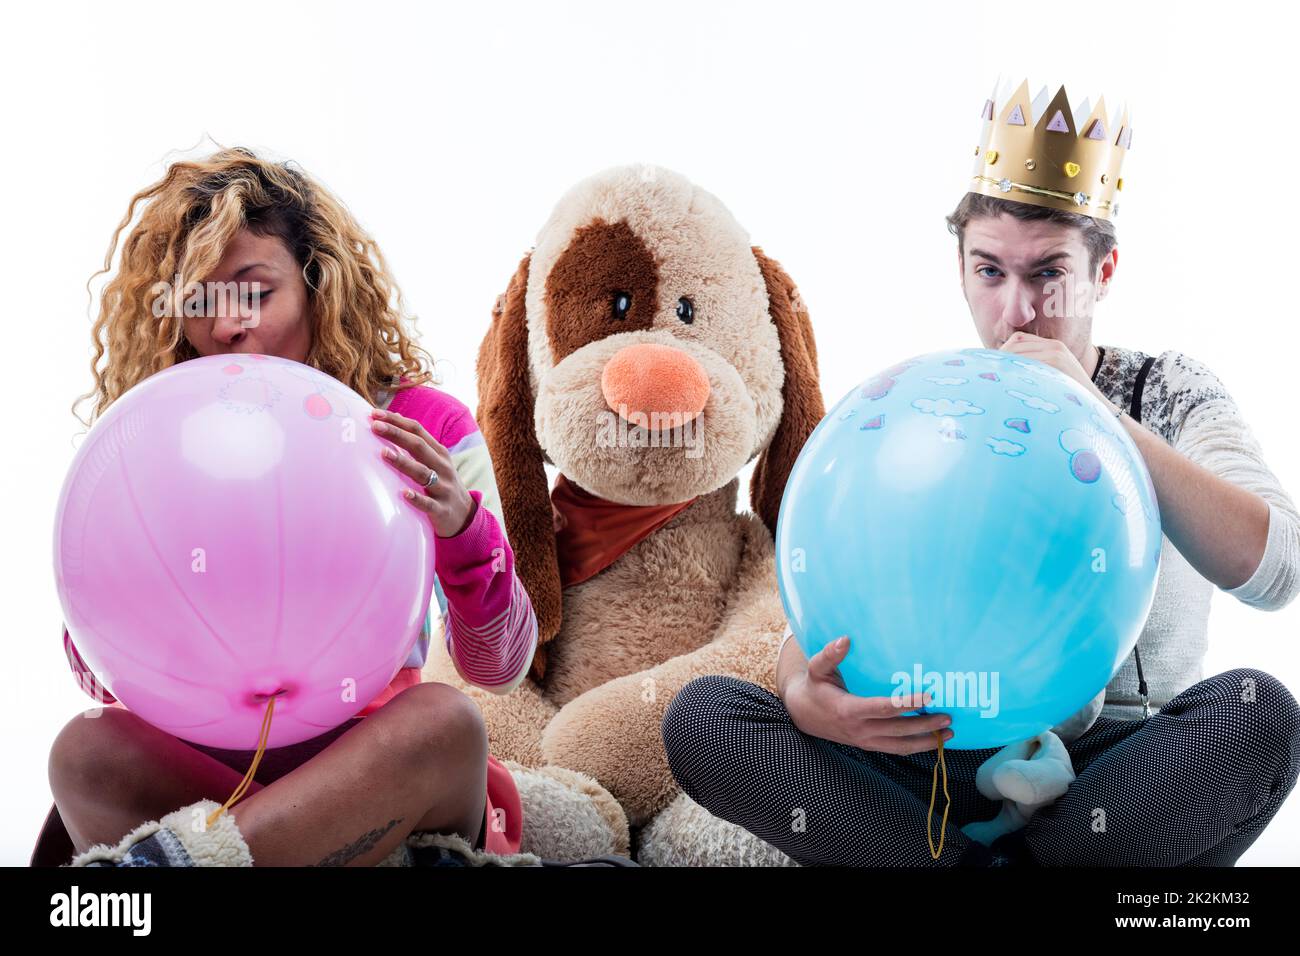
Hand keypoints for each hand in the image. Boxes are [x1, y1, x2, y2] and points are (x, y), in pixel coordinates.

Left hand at [369, 407, 475, 537]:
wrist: (465, 515)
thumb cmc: (442, 483)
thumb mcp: (435, 461)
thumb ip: (417, 443)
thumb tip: (394, 418)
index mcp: (439, 453)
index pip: (417, 431)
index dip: (397, 421)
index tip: (375, 414)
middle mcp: (442, 467)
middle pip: (419, 446)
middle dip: (397, 434)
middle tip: (375, 426)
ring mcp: (443, 488)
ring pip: (422, 472)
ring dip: (403, 462)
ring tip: (383, 453)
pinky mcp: (442, 509)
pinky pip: (428, 504)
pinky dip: (417, 498)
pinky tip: (404, 494)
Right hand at [782, 636, 953, 754]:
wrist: (803, 716)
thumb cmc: (814, 687)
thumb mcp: (816, 669)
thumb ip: (830, 654)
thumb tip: (846, 639)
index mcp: (848, 710)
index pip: (883, 708)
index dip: (906, 704)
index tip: (928, 696)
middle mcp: (859, 730)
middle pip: (898, 730)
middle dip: (925, 725)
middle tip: (948, 716)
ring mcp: (865, 741)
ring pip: (900, 746)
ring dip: (926, 741)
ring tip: (948, 732)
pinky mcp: (869, 745)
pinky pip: (896, 749)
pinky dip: (916, 746)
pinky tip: (933, 740)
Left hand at [999, 331, 1105, 400]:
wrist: (1096, 408)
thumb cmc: (1069, 398)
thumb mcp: (1052, 377)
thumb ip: (1034, 369)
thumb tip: (1002, 373)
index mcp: (1053, 346)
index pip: (1018, 340)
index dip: (1001, 352)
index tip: (989, 366)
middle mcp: (1054, 345)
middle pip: (1014, 344)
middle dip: (998, 359)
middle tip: (984, 375)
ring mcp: (1056, 353)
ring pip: (1017, 354)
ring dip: (1002, 367)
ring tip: (990, 381)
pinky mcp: (1056, 362)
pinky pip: (1026, 363)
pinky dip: (1013, 372)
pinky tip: (1005, 385)